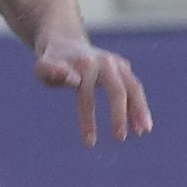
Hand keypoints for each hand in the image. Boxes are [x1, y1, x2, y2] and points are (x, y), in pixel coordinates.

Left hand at [35, 37, 152, 146]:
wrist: (65, 43)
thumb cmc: (51, 62)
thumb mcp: (44, 67)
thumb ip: (52, 72)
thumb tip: (74, 80)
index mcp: (85, 64)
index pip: (87, 96)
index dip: (88, 120)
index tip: (89, 143)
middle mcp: (105, 62)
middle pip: (118, 89)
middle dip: (120, 115)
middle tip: (120, 138)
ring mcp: (117, 63)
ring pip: (133, 87)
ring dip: (139, 109)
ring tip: (143, 132)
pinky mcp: (123, 67)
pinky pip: (134, 88)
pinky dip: (138, 106)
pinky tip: (139, 125)